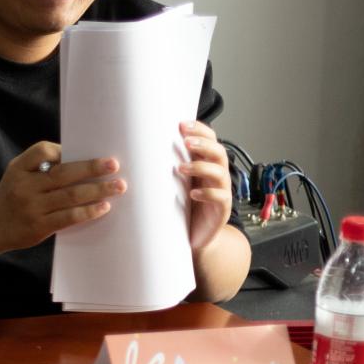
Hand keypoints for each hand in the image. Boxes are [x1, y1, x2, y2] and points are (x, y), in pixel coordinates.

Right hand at [0, 141, 123, 254]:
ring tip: (118, 186)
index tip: (86, 150)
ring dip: (98, 190)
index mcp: (18, 169)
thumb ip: (41, 168)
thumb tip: (84, 163)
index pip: (43, 151)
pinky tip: (103, 207)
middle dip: (91, 168)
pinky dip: (88, 211)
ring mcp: (31, 207)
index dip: (65, 150)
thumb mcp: (17, 176)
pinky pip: (69, 217)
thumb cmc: (13, 197)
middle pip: (63, 173)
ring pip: (70, 195)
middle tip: (114, 164)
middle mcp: (24, 187)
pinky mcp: (39, 226)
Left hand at [175, 120, 232, 251]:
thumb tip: (140, 145)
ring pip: (220, 173)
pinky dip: (207, 193)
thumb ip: (167, 166)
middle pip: (218, 153)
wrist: (195, 238)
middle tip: (185, 142)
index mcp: (206, 165)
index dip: (199, 131)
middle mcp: (216, 176)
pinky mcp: (222, 210)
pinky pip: (220, 198)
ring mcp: (221, 192)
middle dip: (203, 145)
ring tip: (181, 168)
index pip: (210, 141)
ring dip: (201, 167)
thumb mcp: (174, 184)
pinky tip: (192, 194)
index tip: (181, 125)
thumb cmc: (182, 208)